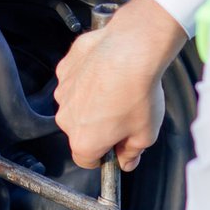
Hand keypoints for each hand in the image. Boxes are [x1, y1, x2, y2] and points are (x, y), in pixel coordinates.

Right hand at [54, 0, 186, 170]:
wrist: (131, 49)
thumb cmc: (138, 92)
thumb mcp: (146, 133)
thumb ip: (133, 152)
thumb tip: (127, 160)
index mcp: (84, 141)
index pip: (87, 160)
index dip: (104, 156)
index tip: (116, 147)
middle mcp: (66, 118)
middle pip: (81, 130)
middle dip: (98, 127)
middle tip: (124, 114)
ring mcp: (63, 91)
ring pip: (77, 103)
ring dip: (92, 101)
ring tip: (118, 89)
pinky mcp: (65, 68)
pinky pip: (76, 79)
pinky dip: (88, 78)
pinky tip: (109, 71)